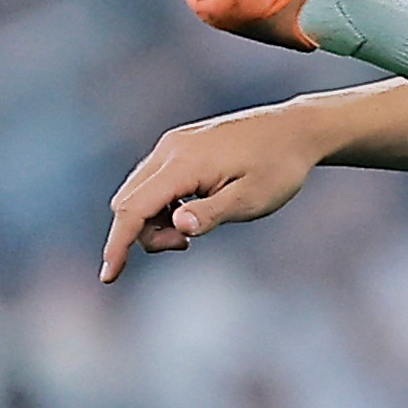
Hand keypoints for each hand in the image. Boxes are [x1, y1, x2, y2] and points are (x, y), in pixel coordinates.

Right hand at [99, 101, 329, 282]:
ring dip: (154, 219)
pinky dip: (162, 202)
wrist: (298, 129)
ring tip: (198, 226)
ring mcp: (175, 143)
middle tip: (187, 245)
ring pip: (138, 190)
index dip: (118, 244)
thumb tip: (176, 227)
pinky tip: (194, 209)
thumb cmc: (280, 167)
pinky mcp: (182, 143)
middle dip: (144, 233)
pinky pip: (154, 179)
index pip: (134, 208)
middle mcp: (171, 148)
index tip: (109, 277)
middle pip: (128, 201)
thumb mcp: (252, 199)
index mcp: (184, 163)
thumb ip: (212, 214)